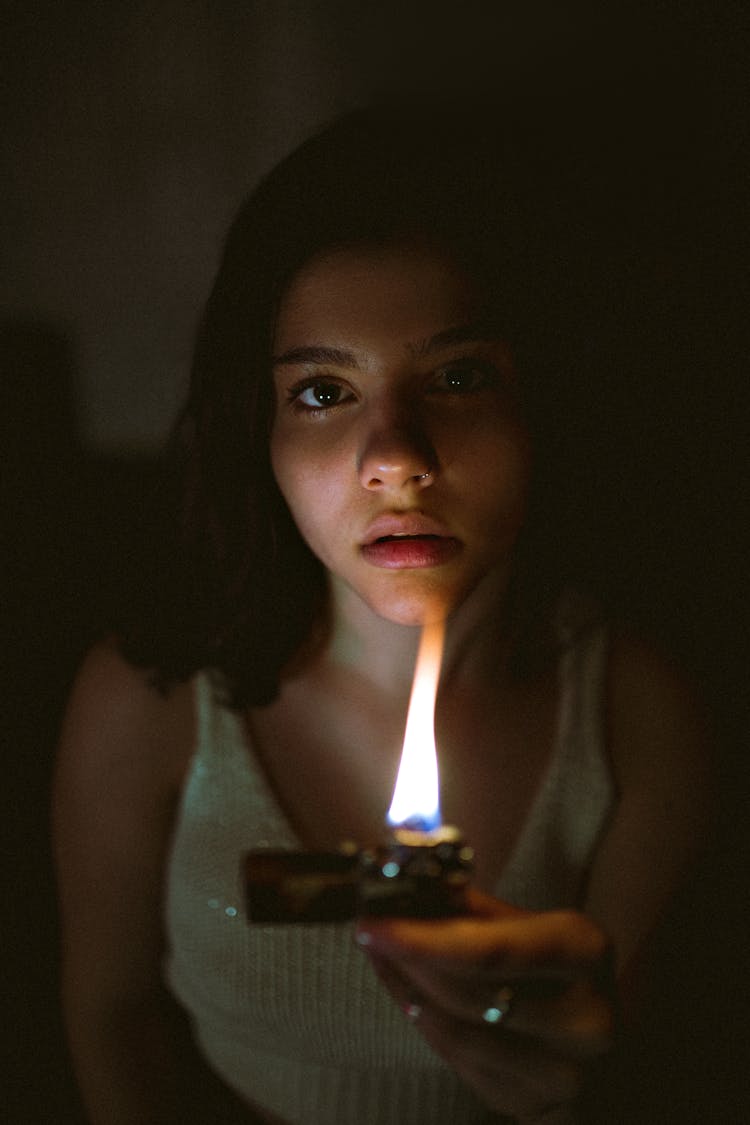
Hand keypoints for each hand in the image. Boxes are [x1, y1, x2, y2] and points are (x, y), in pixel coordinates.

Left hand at [355, 891, 615, 1121]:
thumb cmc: (555, 969)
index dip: (425, 939)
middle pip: (468, 994)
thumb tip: (409, 884)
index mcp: (585, 951)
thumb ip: (474, 910)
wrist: (597, 1042)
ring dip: (407, 991)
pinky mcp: (532, 1101)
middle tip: (369, 934)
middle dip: (408, 961)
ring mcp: (561, 1070)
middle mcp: (584, 1017)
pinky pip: (458, 1060)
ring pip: (457, 1032)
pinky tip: (405, 992)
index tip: (375, 922)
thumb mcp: (532, 925)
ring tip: (380, 958)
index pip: (492, 950)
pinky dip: (423, 1021)